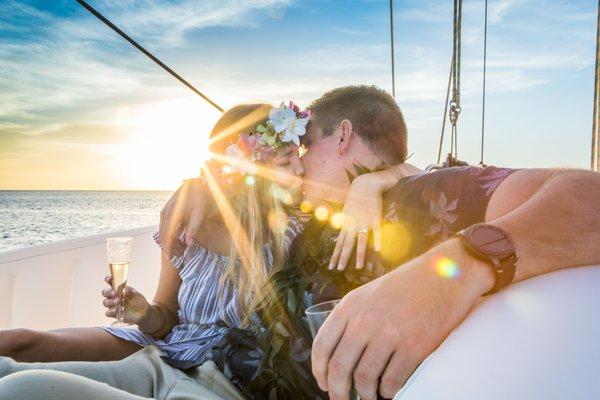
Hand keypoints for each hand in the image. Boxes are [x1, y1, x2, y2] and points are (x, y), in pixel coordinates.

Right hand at [102, 275, 149, 324]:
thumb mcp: (137, 295)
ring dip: (110, 301)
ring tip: (118, 301)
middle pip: (105, 292)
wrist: (143, 313)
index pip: (112, 283)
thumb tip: (126, 289)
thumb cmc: (138, 301)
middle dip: (108, 292)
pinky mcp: (114, 313)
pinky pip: (108, 312)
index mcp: (119, 289)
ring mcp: (113, 305)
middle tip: (115, 293)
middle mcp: (114, 296)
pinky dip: (111, 311)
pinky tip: (116, 310)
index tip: (108, 279)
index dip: (108, 280)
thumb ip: (131, 292)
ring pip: (105, 302)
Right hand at [159, 178, 210, 256]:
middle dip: (166, 246)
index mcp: (172, 215)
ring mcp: (165, 209)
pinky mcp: (167, 208)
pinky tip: (173, 237)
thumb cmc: (199, 198)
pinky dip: (167, 232)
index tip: (171, 258)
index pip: (166, 237)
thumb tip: (189, 244)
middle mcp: (165, 212)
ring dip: (166, 239)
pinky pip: (164, 223)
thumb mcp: (199, 214)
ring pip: (162, 229)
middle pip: (162, 234)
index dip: (168, 248)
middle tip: (172, 256)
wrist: (196, 183)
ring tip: (173, 249)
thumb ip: (193, 229)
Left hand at [312, 239, 493, 399]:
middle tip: (341, 399)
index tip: (323, 383)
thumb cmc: (407, 285)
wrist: (446, 274)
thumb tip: (338, 352)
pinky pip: (392, 382)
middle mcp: (365, 320)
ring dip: (364, 394)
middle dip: (337, 391)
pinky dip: (388, 392)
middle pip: (339, 368)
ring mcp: (389, 334)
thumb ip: (352, 318)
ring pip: (364, 379)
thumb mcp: (369, 293)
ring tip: (368, 395)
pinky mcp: (414, 347)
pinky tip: (388, 389)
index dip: (319, 371)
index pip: (323, 346)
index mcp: (350, 306)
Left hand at [329, 170, 396, 270]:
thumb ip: (345, 222)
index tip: (331, 266)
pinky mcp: (375, 218)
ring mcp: (365, 222)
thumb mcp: (346, 210)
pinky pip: (377, 231)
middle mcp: (353, 224)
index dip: (335, 255)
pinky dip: (378, 240)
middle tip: (338, 270)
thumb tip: (342, 232)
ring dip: (359, 255)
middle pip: (347, 245)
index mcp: (346, 223)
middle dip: (343, 258)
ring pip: (361, 241)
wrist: (365, 185)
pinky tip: (378, 250)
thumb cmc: (356, 198)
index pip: (339, 243)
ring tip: (357, 267)